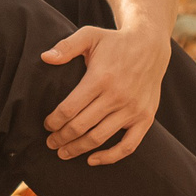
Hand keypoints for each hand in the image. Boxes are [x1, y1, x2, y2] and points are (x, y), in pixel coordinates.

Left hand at [41, 19, 170, 164]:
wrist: (150, 46)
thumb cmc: (115, 42)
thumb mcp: (90, 35)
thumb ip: (66, 46)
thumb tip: (45, 57)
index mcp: (101, 78)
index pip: (70, 108)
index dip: (54, 121)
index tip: (46, 125)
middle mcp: (117, 96)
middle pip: (81, 126)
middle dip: (61, 138)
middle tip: (50, 142)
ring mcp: (133, 109)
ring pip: (99, 138)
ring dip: (78, 149)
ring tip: (63, 152)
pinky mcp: (145, 118)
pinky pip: (128, 146)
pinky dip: (109, 157)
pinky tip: (92, 160)